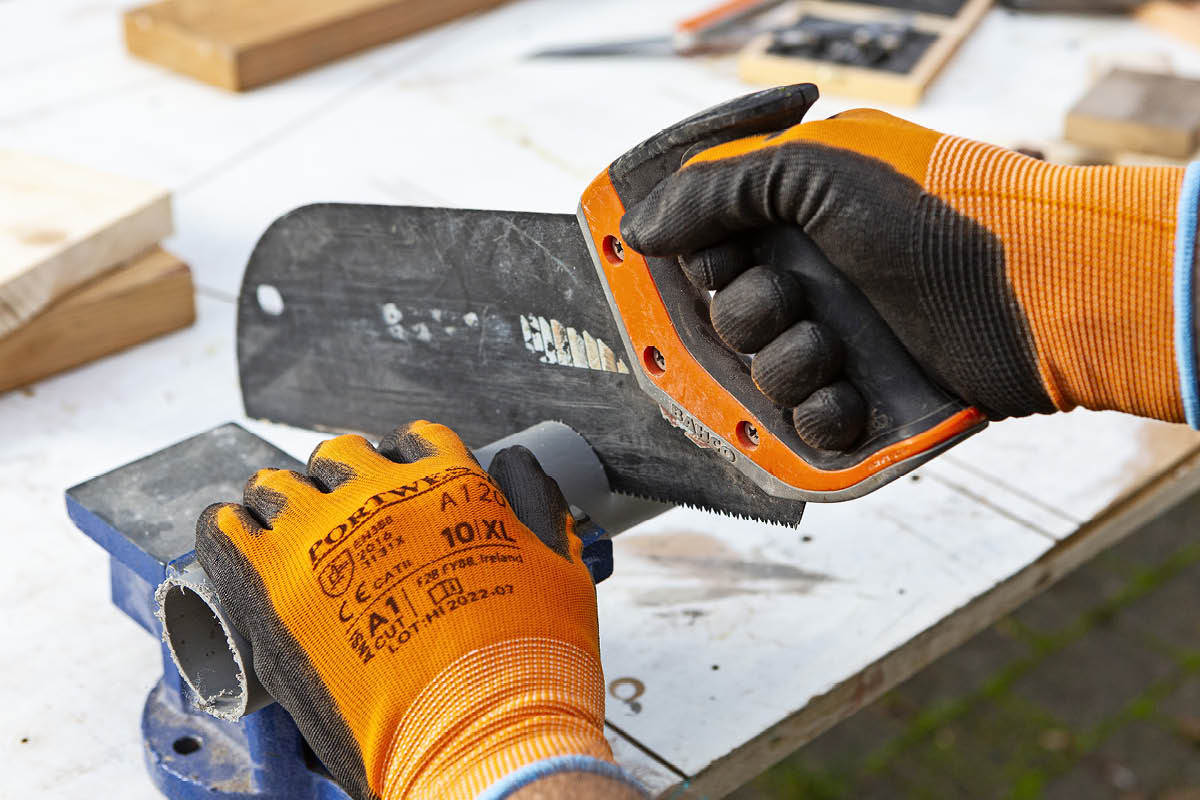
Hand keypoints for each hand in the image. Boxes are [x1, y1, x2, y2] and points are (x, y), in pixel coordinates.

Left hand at [195, 422, 613, 799]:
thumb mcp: (561, 570)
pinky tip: (241, 554)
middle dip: (344, 484)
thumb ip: (537, 506)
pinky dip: (228, 534)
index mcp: (450, 484)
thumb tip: (516, 464)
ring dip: (283, 505)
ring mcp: (318, 536)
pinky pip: (222, 528)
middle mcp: (379, 495)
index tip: (402, 493)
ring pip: (275, 484)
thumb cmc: (527, 664)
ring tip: (290, 544)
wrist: (483, 736)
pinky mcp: (268, 586)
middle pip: (339, 457)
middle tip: (348, 529)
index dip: (407, 466)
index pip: (414, 441)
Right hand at [621, 109, 1188, 436]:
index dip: (700, 267)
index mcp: (797, 216)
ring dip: (789, 368)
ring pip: (762, 378)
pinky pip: (810, 428)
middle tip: (789, 301)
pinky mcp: (872, 398)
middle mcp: (815, 276)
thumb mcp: (820, 171)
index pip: (706, 249)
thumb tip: (638, 228)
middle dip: (748, 319)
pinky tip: (856, 394)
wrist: (1044, 294)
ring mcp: (844, 338)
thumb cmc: (939, 214)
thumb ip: (718, 188)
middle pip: (725, 319)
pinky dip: (825, 416)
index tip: (716, 265)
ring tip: (838, 350)